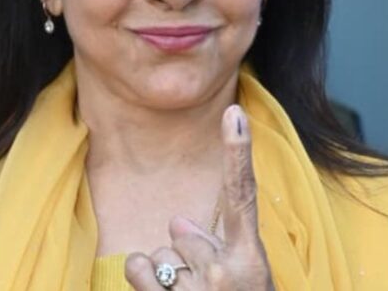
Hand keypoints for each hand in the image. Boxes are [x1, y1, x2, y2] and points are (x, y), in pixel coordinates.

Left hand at [125, 105, 274, 289]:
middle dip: (188, 253)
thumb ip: (217, 247)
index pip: (242, 195)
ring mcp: (196, 290)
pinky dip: (144, 281)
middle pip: (183, 231)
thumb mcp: (242, 278)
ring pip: (160, 253)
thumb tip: (177, 222)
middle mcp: (224, 272)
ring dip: (168, 275)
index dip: (238, 152)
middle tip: (207, 285)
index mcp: (250, 260)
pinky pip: (136, 267)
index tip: (235, 113)